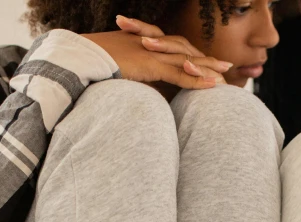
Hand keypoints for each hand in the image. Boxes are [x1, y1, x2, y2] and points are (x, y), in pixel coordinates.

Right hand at [83, 19, 230, 91]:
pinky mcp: (149, 63)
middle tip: (225, 65)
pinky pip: (178, 73)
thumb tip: (138, 97)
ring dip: (207, 69)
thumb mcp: (113, 74)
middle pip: (184, 51)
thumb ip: (129, 81)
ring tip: (225, 77)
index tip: (204, 64)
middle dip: (205, 59)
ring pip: (186, 61)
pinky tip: (212, 85)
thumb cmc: (89, 69)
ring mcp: (150, 53)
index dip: (189, 57)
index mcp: (141, 45)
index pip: (171, 49)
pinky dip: (196, 79)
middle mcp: (148, 45)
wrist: (75, 59)